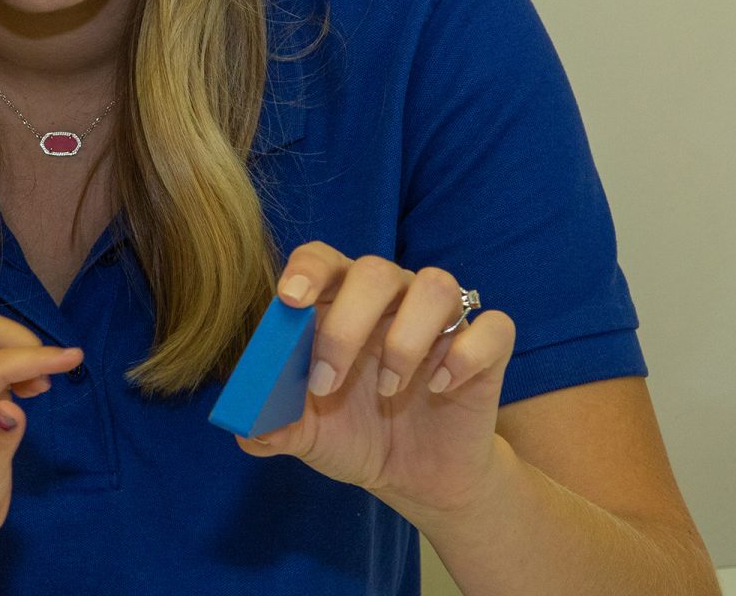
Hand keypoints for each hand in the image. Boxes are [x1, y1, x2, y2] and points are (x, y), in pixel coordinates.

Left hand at [235, 243, 516, 518]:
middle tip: (329, 383)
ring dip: (405, 339)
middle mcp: (392, 298)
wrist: (414, 476)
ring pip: (436, 285)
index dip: (306, 270)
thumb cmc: (355, 435)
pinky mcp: (486, 350)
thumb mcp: (307, 436)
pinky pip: (492, 327)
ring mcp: (441, 320)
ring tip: (387, 390)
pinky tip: (440, 387)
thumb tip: (243, 426)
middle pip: (375, 270)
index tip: (290, 302)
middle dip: (346, 326)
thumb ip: (273, 426)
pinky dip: (465, 355)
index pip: (322, 259)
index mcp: (340, 302)